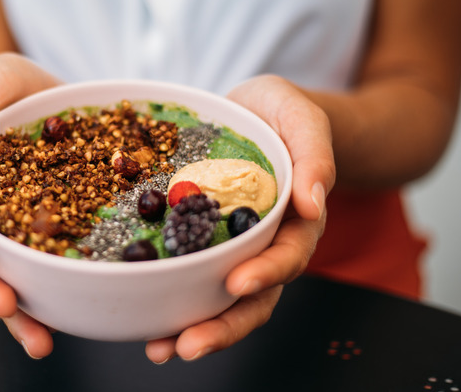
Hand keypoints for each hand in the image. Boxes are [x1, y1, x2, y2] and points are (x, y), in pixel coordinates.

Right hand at [0, 53, 60, 358]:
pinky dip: (52, 302)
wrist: (56, 89)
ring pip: (7, 277)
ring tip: (36, 338)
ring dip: (17, 312)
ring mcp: (16, 230)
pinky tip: (61, 327)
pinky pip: (48, 272)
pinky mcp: (53, 236)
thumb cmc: (5, 85)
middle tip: (5, 302)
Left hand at [144, 74, 335, 362]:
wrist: (251, 112)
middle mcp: (264, 244)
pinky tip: (145, 322)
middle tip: (188, 345)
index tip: (237, 284)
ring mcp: (231, 249)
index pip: (287, 255)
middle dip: (223, 326)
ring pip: (219, 300)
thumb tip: (315, 203)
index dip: (266, 273)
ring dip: (193, 328)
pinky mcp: (201, 243)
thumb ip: (314, 154)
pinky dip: (171, 301)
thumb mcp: (301, 118)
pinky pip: (191, 278)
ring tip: (160, 349)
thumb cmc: (280, 113)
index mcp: (295, 220)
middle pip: (253, 297)